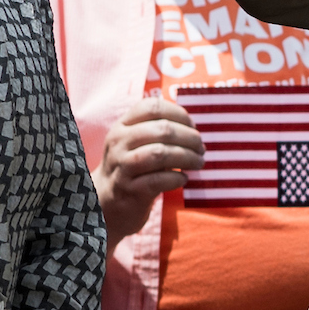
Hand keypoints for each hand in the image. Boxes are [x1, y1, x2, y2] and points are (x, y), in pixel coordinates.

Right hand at [94, 96, 201, 247]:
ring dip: (187, 157)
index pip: (152, 107)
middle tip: (201, 148)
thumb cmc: (133, 168)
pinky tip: (183, 178)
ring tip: (198, 163)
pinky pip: (157, 180)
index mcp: (122, 126)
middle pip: (162, 129)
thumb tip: (194, 130)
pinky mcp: (128, 189)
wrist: (107, 202)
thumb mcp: (138, 144)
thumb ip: (160, 132)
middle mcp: (119, 142)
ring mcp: (121, 166)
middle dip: (190, 138)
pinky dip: (176, 178)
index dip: (179, 114)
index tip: (193, 127)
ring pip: (160, 153)